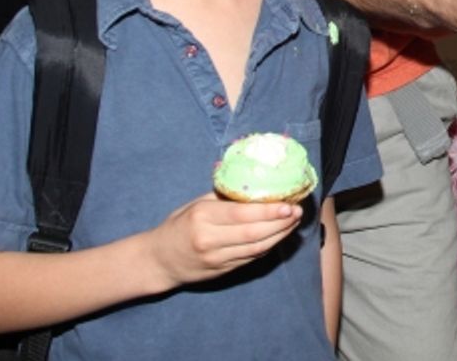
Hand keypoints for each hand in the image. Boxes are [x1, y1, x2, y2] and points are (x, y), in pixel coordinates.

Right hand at [146, 194, 302, 289]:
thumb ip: (224, 196)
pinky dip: (269, 246)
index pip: (241, 214)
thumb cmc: (179, 225)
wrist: (158, 261)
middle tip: (298, 211)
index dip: (268, 211)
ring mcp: (216, 258)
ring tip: (294, 222)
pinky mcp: (222, 271)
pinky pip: (252, 257)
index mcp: (202, 216)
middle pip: (254, 232)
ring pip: (256, 248)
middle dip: (281, 223)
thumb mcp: (196, 204)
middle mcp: (210, 239)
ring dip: (280, 235)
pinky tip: (279, 235)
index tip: (288, 204)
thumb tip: (257, 184)